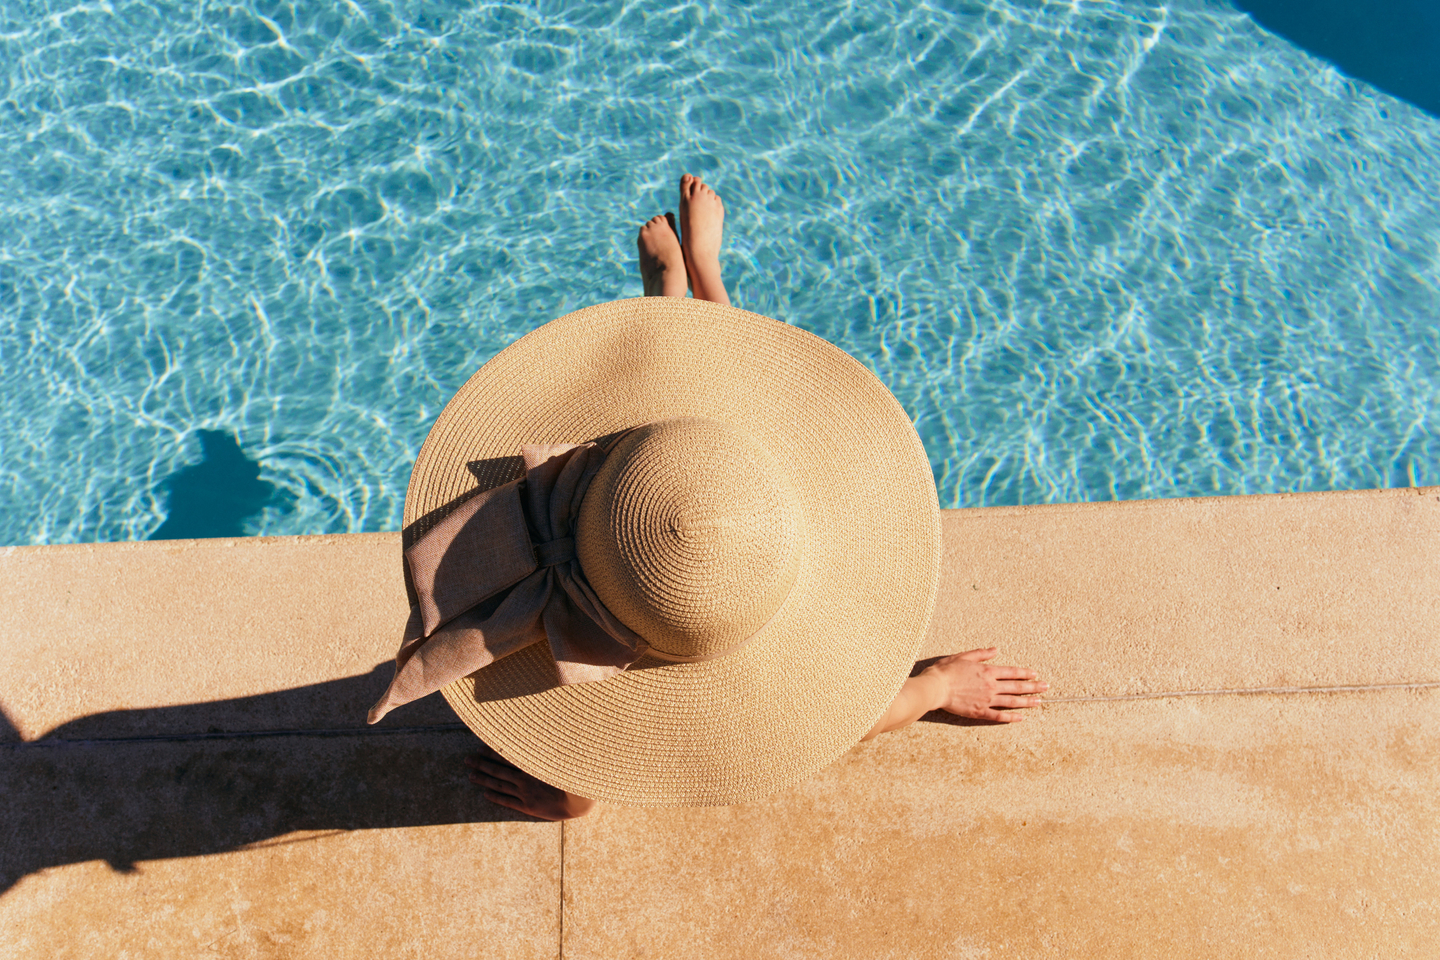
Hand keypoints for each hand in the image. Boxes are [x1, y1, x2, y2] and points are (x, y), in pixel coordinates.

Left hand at [465, 743, 596, 820]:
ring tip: (470, 776)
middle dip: (481, 764)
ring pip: (499, 785)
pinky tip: (485, 794)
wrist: (579, 800)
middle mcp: (524, 778)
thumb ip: (549, 744)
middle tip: (467, 760)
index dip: (492, 751)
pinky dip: (495, 797)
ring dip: (483, 780)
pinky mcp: (528, 807)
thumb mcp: (560, 755)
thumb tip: (543, 726)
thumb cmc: (572, 776)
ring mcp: (524, 793)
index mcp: (531, 764)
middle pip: (498, 770)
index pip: (506, 755)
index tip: (480, 747)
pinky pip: (507, 801)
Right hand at [922, 647, 1046, 722]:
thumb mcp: (964, 656)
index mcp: (987, 671)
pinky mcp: (979, 712)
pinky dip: (1011, 718)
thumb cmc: (946, 670)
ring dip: (1027, 702)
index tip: (1036, 675)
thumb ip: (981, 654)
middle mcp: (991, 686)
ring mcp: (986, 700)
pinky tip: (1020, 718)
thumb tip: (996, 650)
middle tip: (1046, 688)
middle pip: (1016, 687)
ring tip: (1039, 702)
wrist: (935, 688)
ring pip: (1011, 702)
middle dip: (1033, 687)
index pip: (1012, 672)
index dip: (1026, 673)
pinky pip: (998, 716)